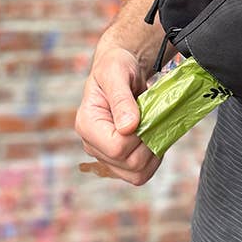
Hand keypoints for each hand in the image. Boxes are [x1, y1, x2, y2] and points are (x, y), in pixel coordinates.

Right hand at [74, 36, 161, 185]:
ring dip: (153, 154)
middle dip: (149, 142)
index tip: (144, 113)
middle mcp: (93, 145)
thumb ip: (121, 99)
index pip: (117, 147)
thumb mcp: (116, 73)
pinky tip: (154, 138)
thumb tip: (128, 127)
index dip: (138, 135)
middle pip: (130, 164)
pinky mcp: (120, 160)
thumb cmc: (116, 67)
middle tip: (153, 118)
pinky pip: (141, 173)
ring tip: (155, 128)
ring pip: (137, 174)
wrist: (121, 70)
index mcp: (86, 125)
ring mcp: (106, 155)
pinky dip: (153, 159)